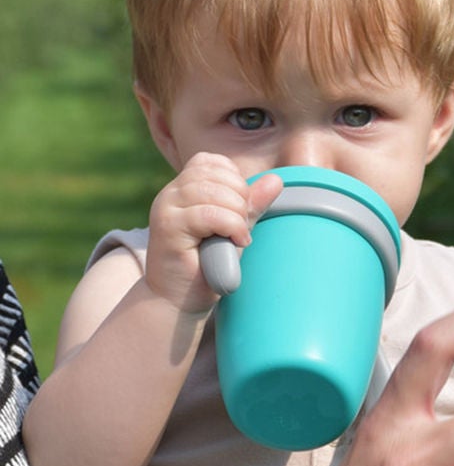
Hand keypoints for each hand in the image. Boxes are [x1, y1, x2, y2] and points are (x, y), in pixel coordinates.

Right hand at [145, 152, 281, 310]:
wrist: (177, 303)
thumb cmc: (206, 268)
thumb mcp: (234, 230)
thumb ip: (251, 205)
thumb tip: (276, 180)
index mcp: (182, 189)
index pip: (211, 161)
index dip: (234, 180)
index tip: (239, 211)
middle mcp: (170, 194)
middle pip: (214, 173)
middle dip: (240, 198)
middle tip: (241, 227)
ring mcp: (166, 208)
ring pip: (212, 191)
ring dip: (237, 214)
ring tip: (238, 237)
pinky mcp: (167, 227)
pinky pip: (209, 213)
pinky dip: (231, 226)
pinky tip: (237, 242)